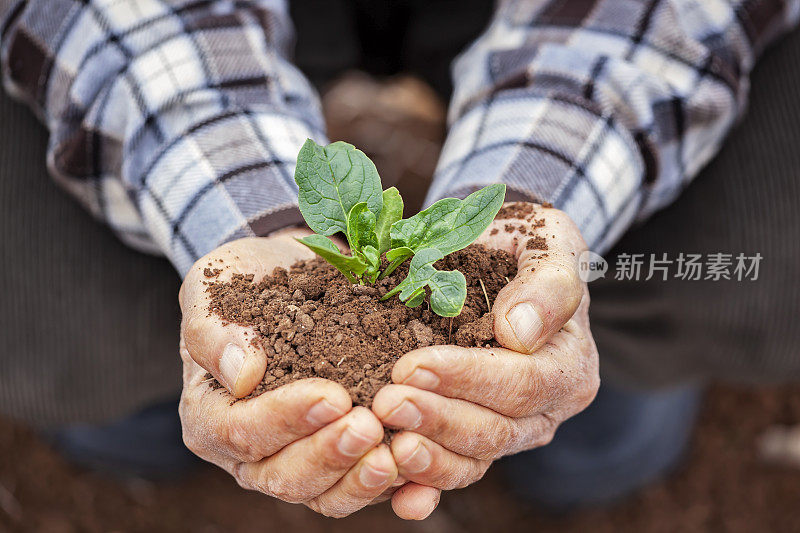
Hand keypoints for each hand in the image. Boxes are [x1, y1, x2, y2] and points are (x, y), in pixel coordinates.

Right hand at [179, 230, 397, 516]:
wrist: (289, 281)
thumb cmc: (244, 284)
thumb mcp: (217, 290)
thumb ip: (217, 332)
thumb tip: (242, 374)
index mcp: (212, 418)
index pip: (243, 433)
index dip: (287, 419)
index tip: (332, 396)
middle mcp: (252, 454)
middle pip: (285, 476)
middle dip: (330, 454)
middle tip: (369, 425)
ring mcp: (299, 461)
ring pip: (327, 494)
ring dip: (363, 479)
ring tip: (398, 452)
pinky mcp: (342, 461)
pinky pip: (365, 486)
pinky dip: (397, 487)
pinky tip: (422, 480)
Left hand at [371, 204, 599, 508]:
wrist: (496, 257)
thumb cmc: (522, 245)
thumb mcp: (547, 241)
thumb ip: (548, 283)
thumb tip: (519, 334)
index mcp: (569, 365)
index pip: (522, 383)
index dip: (467, 378)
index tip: (412, 365)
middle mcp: (546, 408)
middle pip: (496, 430)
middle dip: (438, 419)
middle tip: (385, 403)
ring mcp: (511, 430)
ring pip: (473, 458)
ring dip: (428, 456)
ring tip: (386, 443)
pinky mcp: (476, 439)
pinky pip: (454, 469)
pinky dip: (423, 481)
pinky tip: (391, 485)